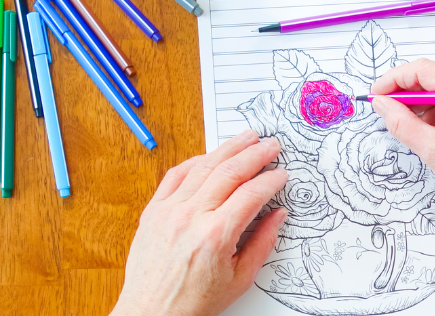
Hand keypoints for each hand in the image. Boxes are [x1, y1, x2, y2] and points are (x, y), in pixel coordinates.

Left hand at [111, 131, 288, 315]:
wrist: (152, 314)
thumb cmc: (194, 302)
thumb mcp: (240, 279)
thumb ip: (263, 243)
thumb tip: (278, 214)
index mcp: (215, 236)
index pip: (251, 194)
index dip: (271, 180)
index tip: (282, 174)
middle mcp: (191, 217)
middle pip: (230, 171)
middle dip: (255, 154)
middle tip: (272, 145)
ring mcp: (169, 211)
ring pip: (203, 166)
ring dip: (228, 148)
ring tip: (247, 137)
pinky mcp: (154, 210)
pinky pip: (176, 175)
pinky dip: (196, 160)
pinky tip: (212, 155)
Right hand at [370, 58, 434, 223]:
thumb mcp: (431, 149)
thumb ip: (400, 121)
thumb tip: (382, 104)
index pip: (422, 70)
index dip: (394, 79)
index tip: (377, 92)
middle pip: (434, 73)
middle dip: (407, 89)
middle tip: (386, 106)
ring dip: (423, 98)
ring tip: (409, 121)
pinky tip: (431, 125)